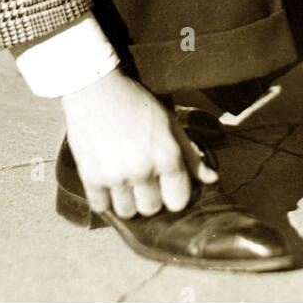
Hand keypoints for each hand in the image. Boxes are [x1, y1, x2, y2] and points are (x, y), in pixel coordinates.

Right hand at [61, 69, 217, 218]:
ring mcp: (115, 176)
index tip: (167, 187)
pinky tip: (108, 181)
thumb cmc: (136, 104)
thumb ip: (191, 154)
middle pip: (152, 209)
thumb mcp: (170, 123)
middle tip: (143, 179)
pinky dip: (105, 198)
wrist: (96, 90)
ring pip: (127, 212)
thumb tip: (212, 179)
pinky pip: (101, 207)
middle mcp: (143, 170)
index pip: (178, 201)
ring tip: (125, 179)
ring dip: (127, 200)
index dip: (174, 195)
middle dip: (150, 198)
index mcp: (167, 156)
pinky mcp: (90, 178)